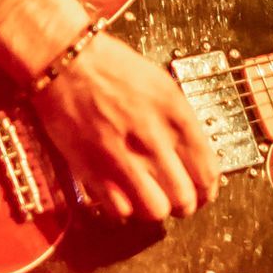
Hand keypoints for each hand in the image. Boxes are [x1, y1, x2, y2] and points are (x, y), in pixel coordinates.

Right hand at [32, 30, 221, 223]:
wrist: (65, 62)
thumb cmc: (109, 67)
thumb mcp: (160, 85)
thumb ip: (179, 122)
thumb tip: (192, 154)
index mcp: (175, 115)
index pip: (207, 172)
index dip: (206, 190)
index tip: (201, 192)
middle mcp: (153, 139)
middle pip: (184, 198)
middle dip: (182, 204)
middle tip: (174, 198)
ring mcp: (123, 157)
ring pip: (155, 210)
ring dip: (153, 208)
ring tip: (146, 197)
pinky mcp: (93, 170)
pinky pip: (120, 210)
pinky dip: (122, 208)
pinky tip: (120, 193)